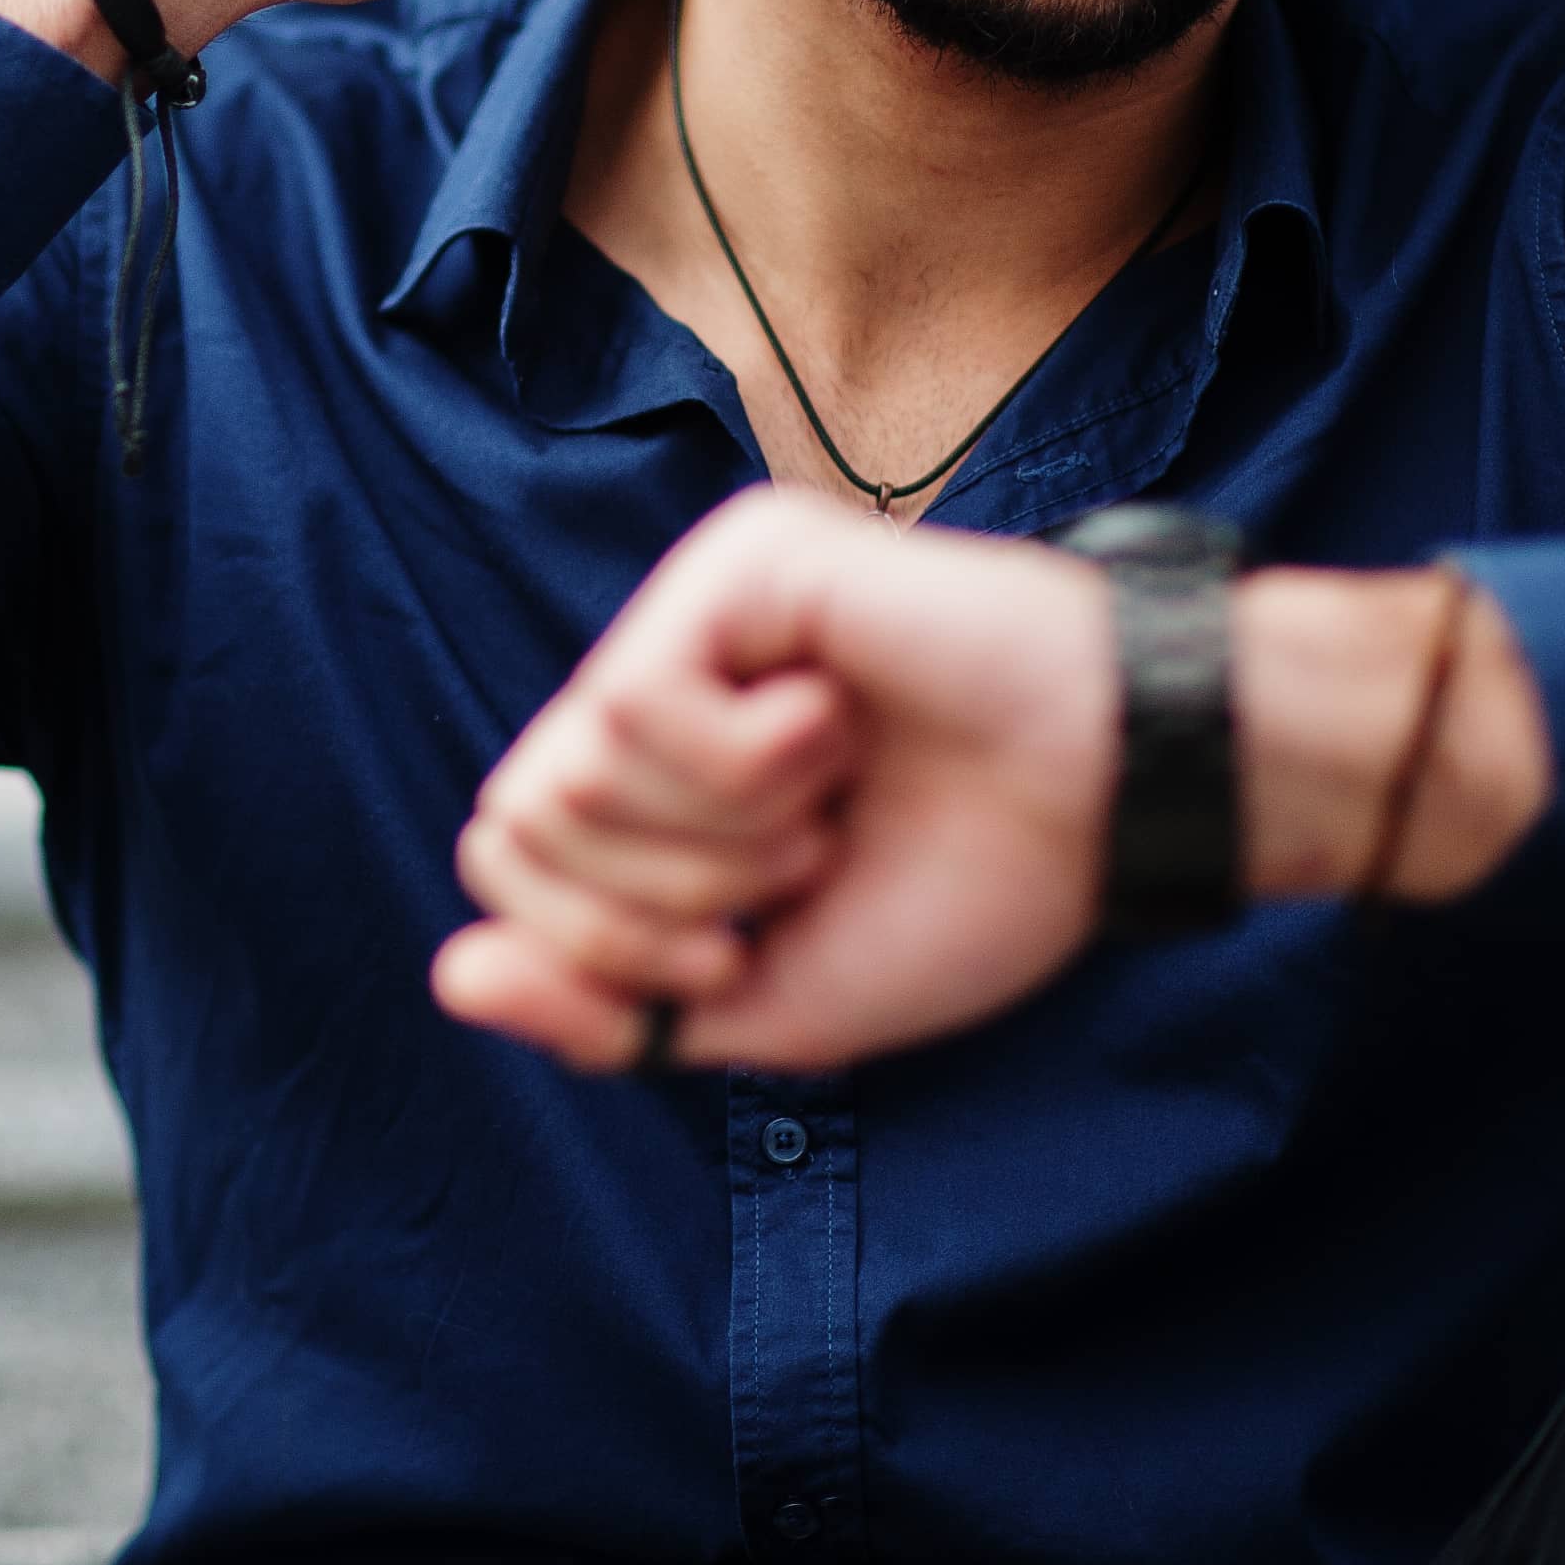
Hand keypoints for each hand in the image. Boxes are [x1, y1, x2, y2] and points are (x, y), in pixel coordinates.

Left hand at [435, 490, 1118, 1070]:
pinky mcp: (745, 559)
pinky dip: (740, 765)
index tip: (734, 959)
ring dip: (716, 837)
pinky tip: (835, 728)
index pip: (510, 867)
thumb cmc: (968, 885)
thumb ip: (610, 1004)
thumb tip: (451, 976)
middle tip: (793, 872)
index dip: (593, 952)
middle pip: (518, 820)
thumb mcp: (770, 999)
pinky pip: (641, 698)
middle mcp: (664, 675)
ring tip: (828, 798)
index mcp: (663, 776)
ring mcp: (699, 606)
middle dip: (650, 905)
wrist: (1113, 804)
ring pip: (569, 765)